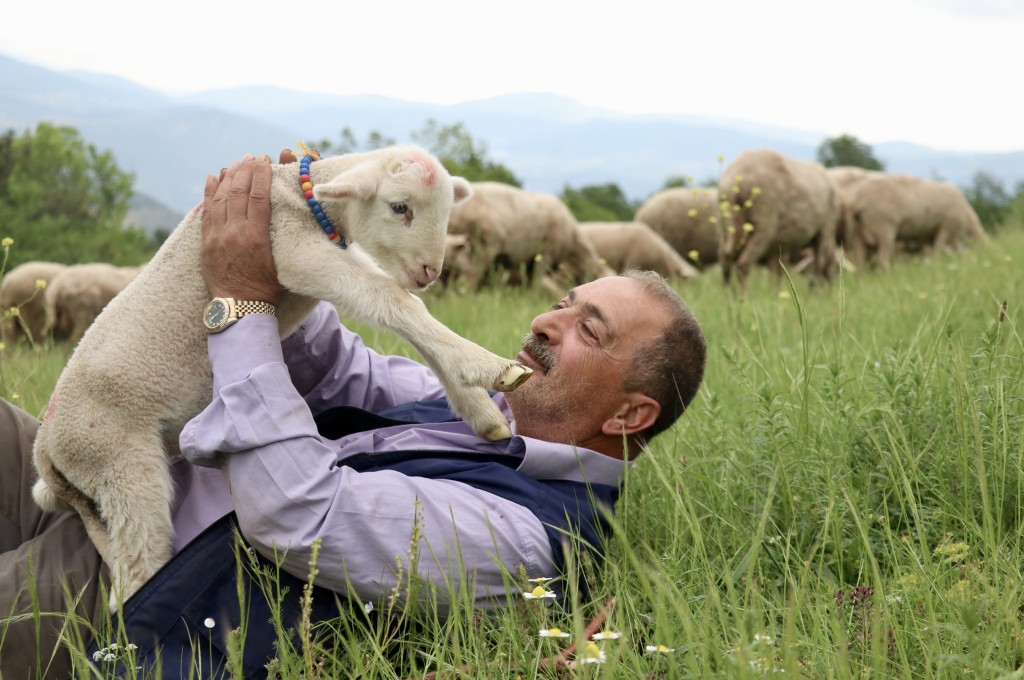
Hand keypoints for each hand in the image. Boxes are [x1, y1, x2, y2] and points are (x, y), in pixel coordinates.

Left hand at [200, 154, 284, 303]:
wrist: (240, 308)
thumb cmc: (268, 288)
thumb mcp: (282, 262)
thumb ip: (284, 238)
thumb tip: (297, 217)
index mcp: (256, 237)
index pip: (259, 197)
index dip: (261, 176)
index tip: (265, 161)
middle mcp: (234, 233)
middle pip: (238, 192)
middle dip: (245, 171)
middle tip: (252, 157)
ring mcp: (217, 236)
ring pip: (220, 198)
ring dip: (228, 177)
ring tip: (236, 163)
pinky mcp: (206, 242)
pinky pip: (206, 211)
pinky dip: (210, 192)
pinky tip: (214, 177)